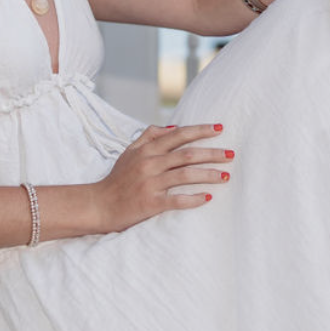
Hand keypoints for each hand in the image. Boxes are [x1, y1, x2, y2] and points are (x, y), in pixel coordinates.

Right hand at [94, 122, 231, 231]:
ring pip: (185, 175)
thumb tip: (173, 126)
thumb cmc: (117, 179)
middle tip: (231, 154)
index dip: (200, 130)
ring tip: (225, 176)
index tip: (220, 128)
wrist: (98, 205)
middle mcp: (150, 164)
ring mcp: (150, 183)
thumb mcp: (129, 152)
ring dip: (208, 175)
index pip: (179, 135)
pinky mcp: (150, 203)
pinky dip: (193, 198)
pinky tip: (207, 197)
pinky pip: (177, 200)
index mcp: (147, 150)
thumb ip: (149, 136)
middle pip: (187, 154)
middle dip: (212, 153)